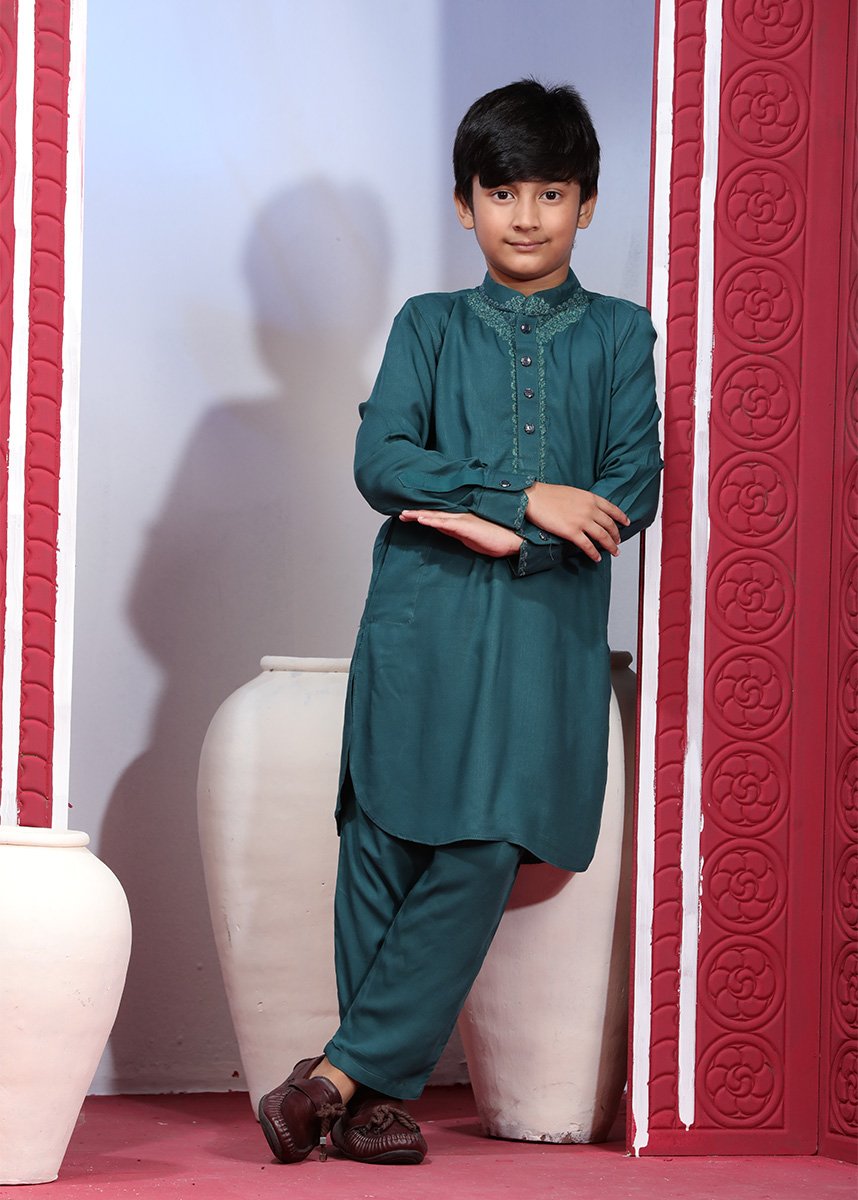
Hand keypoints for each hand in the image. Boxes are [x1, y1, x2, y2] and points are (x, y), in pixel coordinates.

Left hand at [399, 510, 522, 556]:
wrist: (511, 541)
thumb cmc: (493, 539)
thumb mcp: (468, 537)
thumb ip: (454, 532)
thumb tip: (440, 528)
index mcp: (459, 520)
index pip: (436, 516)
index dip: (421, 515)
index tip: (407, 515)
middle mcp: (459, 517)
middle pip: (433, 514)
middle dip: (415, 513)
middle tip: (400, 513)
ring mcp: (462, 521)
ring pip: (436, 516)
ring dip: (419, 515)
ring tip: (404, 514)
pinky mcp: (466, 526)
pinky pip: (446, 523)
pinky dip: (433, 520)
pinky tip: (422, 519)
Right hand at [524, 482, 628, 561]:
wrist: (534, 497)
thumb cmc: (548, 494)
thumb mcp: (572, 492)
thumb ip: (584, 501)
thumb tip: (588, 511)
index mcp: (590, 498)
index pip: (612, 509)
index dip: (621, 517)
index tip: (626, 522)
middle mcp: (589, 509)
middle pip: (609, 525)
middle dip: (616, 535)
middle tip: (618, 541)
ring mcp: (581, 521)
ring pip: (603, 536)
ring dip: (610, 546)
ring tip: (614, 551)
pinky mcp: (572, 532)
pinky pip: (588, 546)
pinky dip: (594, 553)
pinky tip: (597, 558)